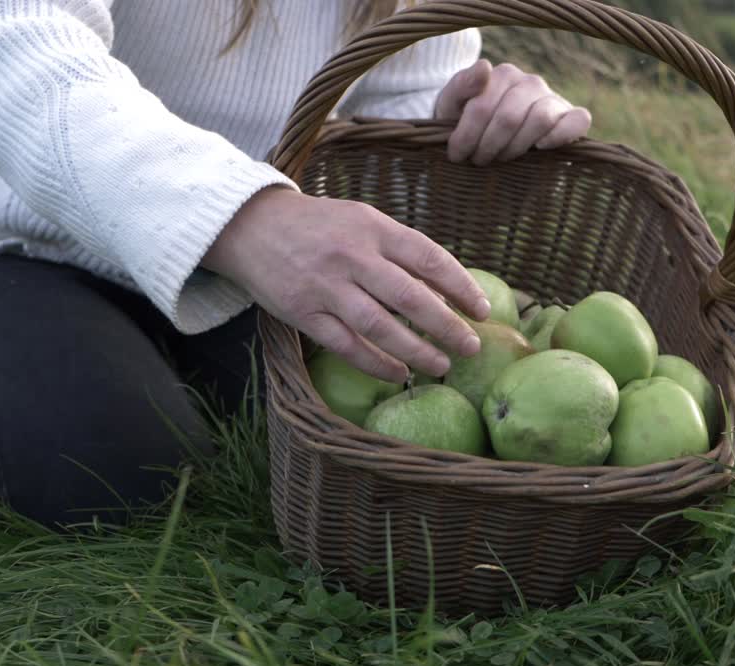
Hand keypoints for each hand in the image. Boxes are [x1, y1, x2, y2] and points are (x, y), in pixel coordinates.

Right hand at [203, 187, 489, 383]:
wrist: (252, 225)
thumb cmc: (321, 227)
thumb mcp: (363, 221)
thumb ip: (400, 250)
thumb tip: (448, 289)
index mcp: (374, 229)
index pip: (429, 258)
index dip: (460, 286)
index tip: (482, 310)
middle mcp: (352, 256)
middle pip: (410, 297)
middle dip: (447, 326)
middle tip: (471, 347)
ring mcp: (326, 286)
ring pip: (380, 326)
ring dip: (416, 350)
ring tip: (441, 366)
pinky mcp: (303, 312)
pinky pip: (346, 345)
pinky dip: (376, 364)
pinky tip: (399, 374)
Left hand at [435, 60, 591, 165]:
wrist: (490, 143)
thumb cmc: (467, 124)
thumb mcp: (452, 106)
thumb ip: (461, 86)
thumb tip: (485, 66)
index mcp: (503, 75)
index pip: (482, 107)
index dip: (466, 136)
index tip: (457, 154)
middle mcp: (531, 82)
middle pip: (508, 118)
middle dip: (488, 146)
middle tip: (478, 160)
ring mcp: (553, 99)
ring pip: (539, 119)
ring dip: (515, 147)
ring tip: (502, 158)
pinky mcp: (571, 117)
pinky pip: (578, 120)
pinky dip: (560, 135)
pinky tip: (540, 147)